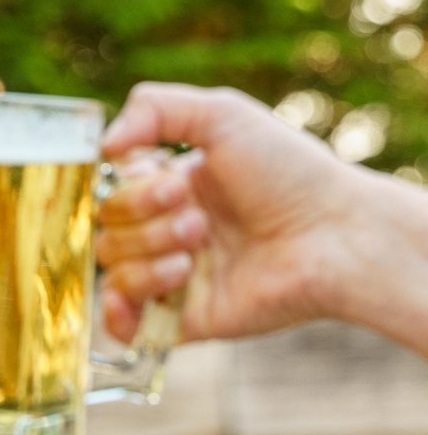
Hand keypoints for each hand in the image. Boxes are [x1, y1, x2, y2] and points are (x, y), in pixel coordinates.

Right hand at [97, 83, 364, 343]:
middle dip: (146, 220)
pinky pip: (122, 326)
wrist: (332, 237)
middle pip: (109, 229)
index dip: (132, 188)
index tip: (175, 182)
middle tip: (200, 220)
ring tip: (200, 249)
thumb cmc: (290, 174)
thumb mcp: (225, 115)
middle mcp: (168, 233)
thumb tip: (102, 145)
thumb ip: (155, 108)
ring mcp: (173, 279)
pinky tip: (144, 294)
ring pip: (114, 270)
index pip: (112, 190)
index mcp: (173, 189)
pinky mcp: (182, 321)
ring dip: (150, 255)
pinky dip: (120, 312)